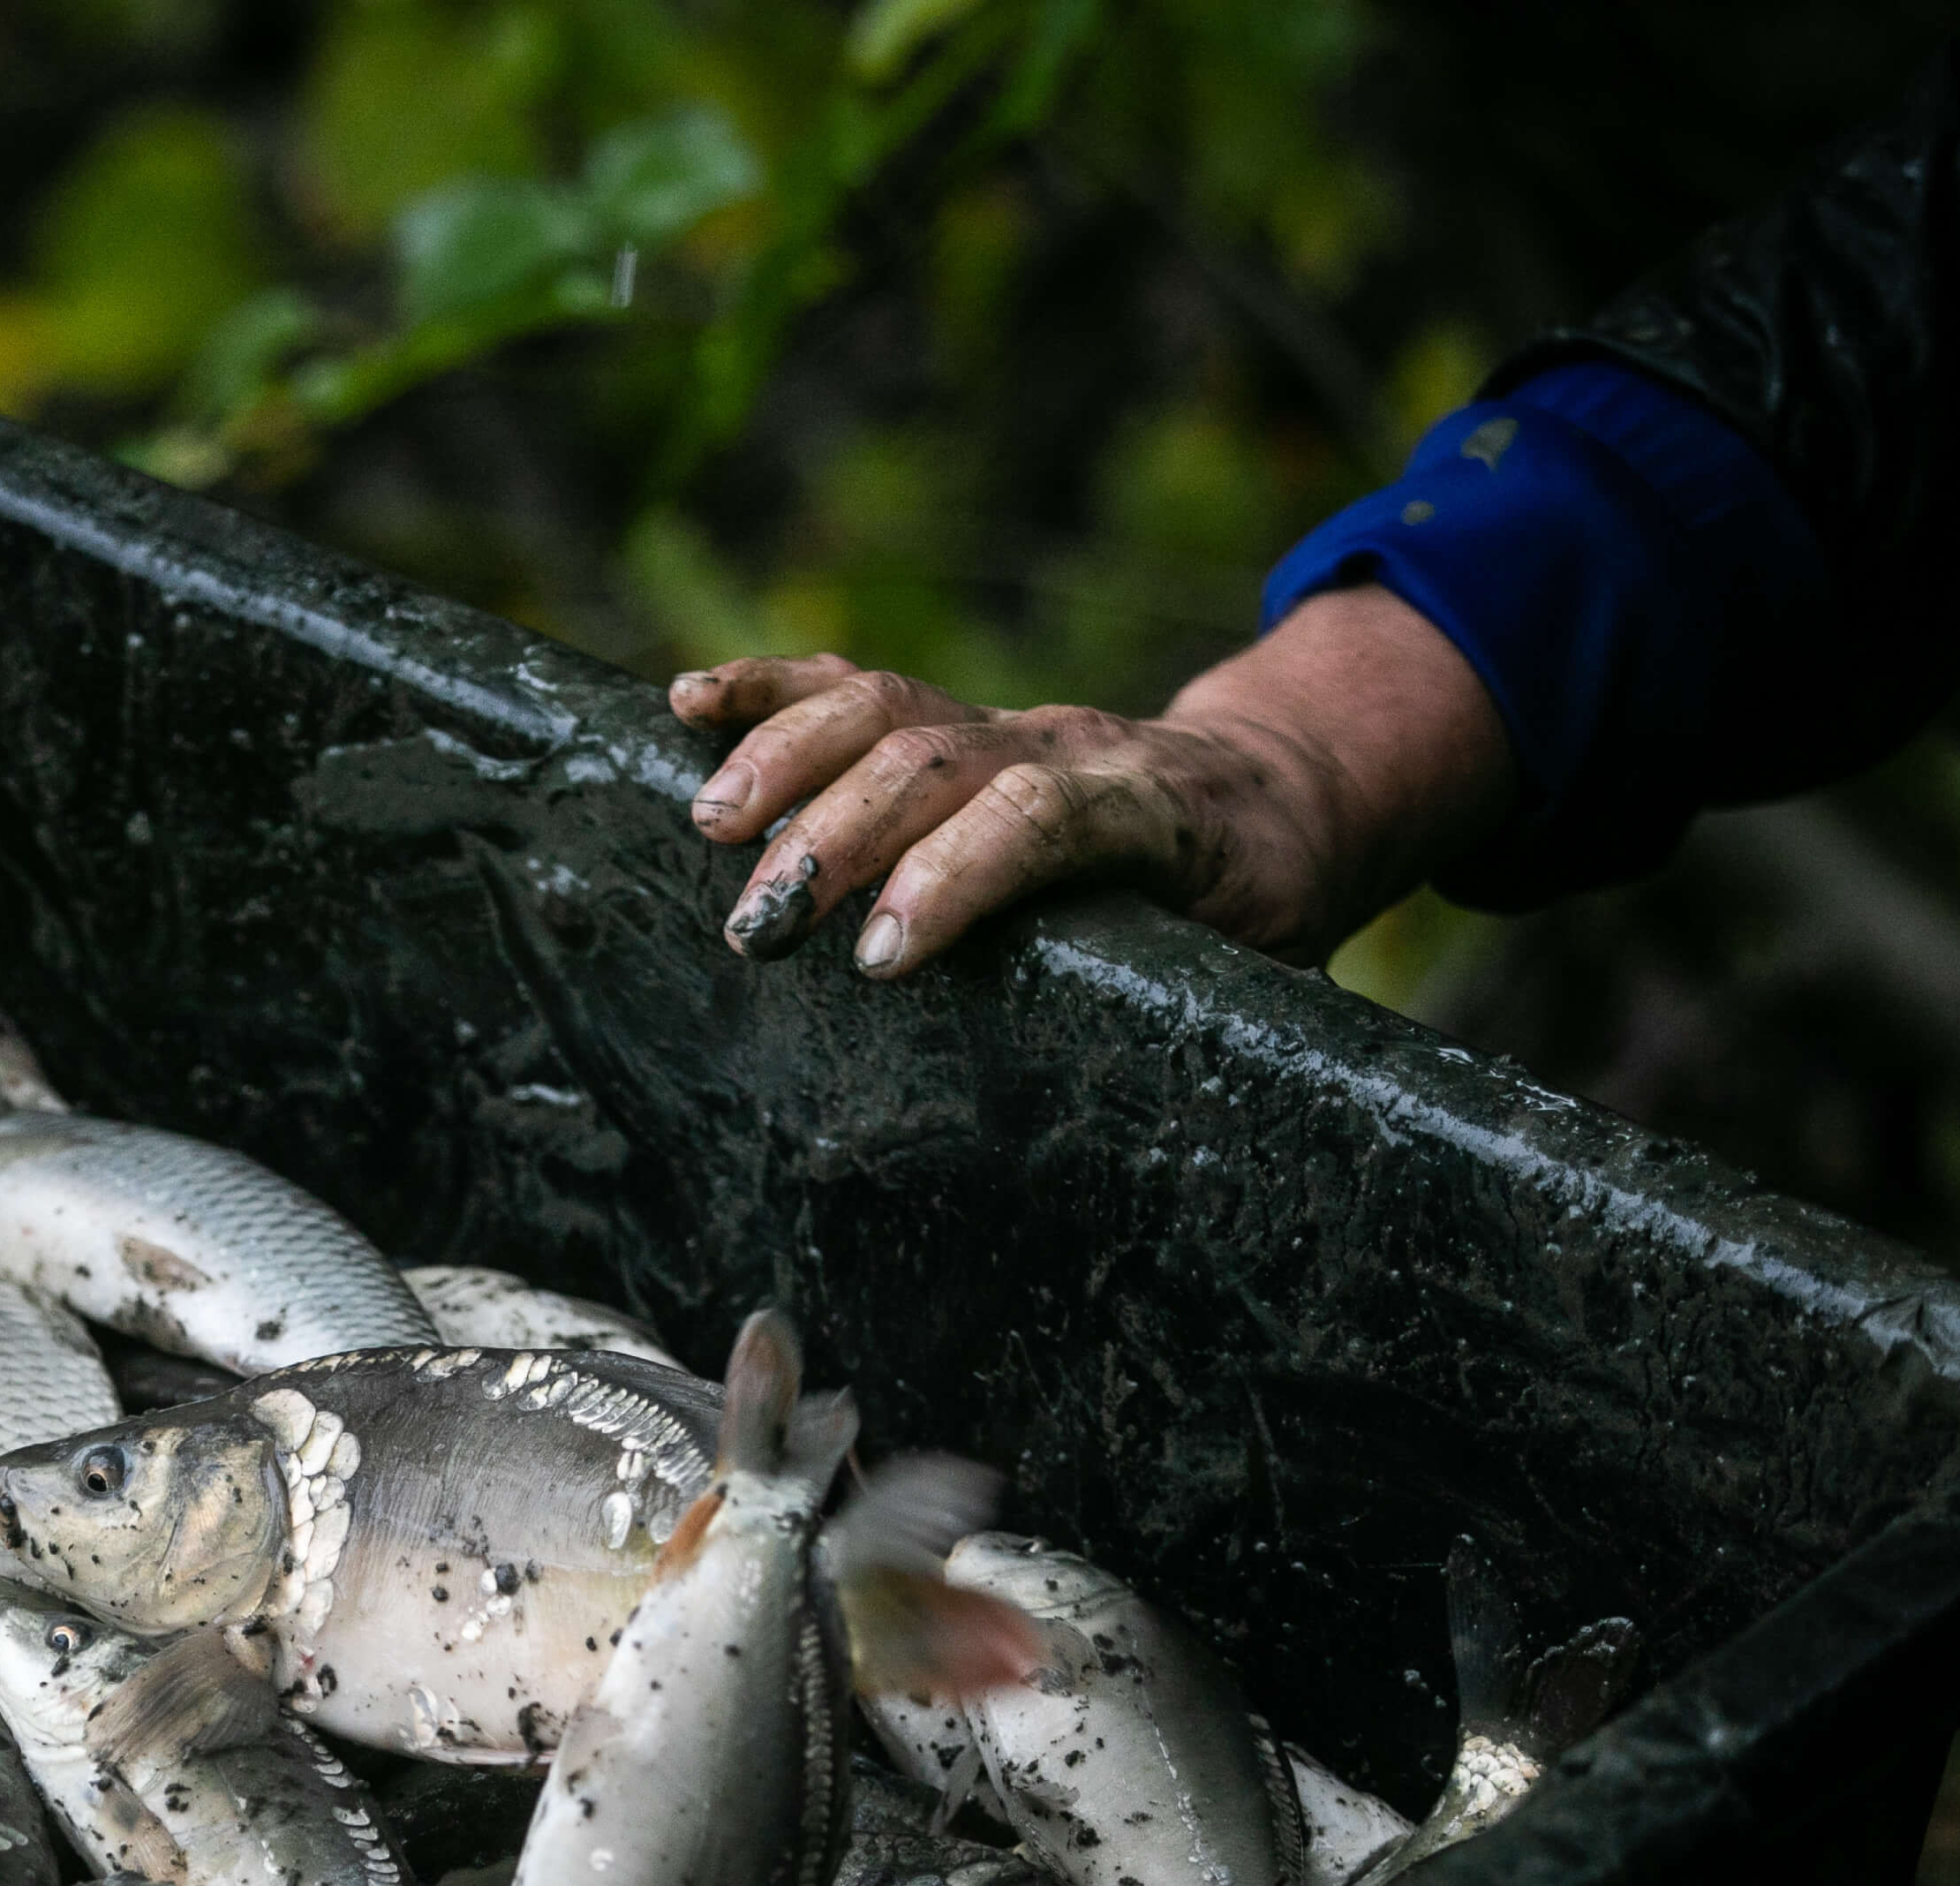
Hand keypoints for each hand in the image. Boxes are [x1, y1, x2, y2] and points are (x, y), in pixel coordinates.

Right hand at [669, 584, 1517, 973]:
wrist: (1272, 789)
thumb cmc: (1257, 897)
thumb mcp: (1266, 962)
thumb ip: (1212, 1017)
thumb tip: (1174, 1126)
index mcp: (1150, 812)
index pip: (1042, 814)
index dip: (955, 874)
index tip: (878, 957)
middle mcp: (1066, 748)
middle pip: (939, 757)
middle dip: (839, 833)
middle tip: (758, 924)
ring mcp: (1001, 723)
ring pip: (886, 706)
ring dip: (786, 757)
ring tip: (708, 824)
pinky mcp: (951, 717)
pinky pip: (853, 684)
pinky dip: (767, 690)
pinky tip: (686, 704)